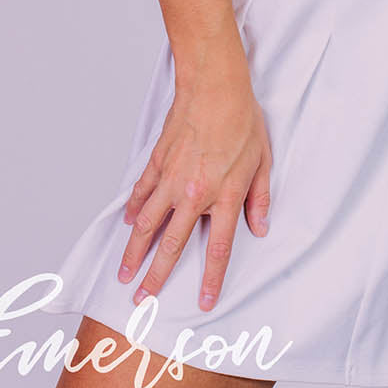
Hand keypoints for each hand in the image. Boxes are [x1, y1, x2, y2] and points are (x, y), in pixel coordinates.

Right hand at [117, 54, 271, 312]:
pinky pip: (141, 192)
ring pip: (147, 224)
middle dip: (157, 276)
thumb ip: (260, 198)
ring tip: (124, 273)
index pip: (218, 247)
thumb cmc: (242, 119)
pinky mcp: (157, 162)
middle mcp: (194, 193)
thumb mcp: (263, 160)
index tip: (202, 302)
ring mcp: (171, 178)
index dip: (210, 278)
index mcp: (224, 195)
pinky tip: (126, 224)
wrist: (214, 86)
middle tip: (143, 300)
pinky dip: (132, 210)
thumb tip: (260, 228)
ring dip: (134, 252)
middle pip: (172, 244)